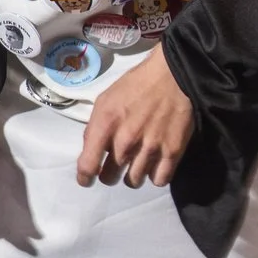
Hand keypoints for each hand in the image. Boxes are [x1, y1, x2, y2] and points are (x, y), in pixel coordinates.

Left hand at [76, 48, 194, 188]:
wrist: (172, 76)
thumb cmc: (135, 86)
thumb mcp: (104, 100)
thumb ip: (95, 127)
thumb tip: (91, 150)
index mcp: (105, 126)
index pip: (88, 165)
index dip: (84, 177)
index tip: (86, 180)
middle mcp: (126, 141)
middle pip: (110, 177)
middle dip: (109, 174)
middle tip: (115, 166)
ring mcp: (150, 148)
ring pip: (134, 181)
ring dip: (132, 175)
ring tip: (136, 163)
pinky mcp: (172, 152)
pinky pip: (159, 180)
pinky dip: (155, 176)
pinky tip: (154, 165)